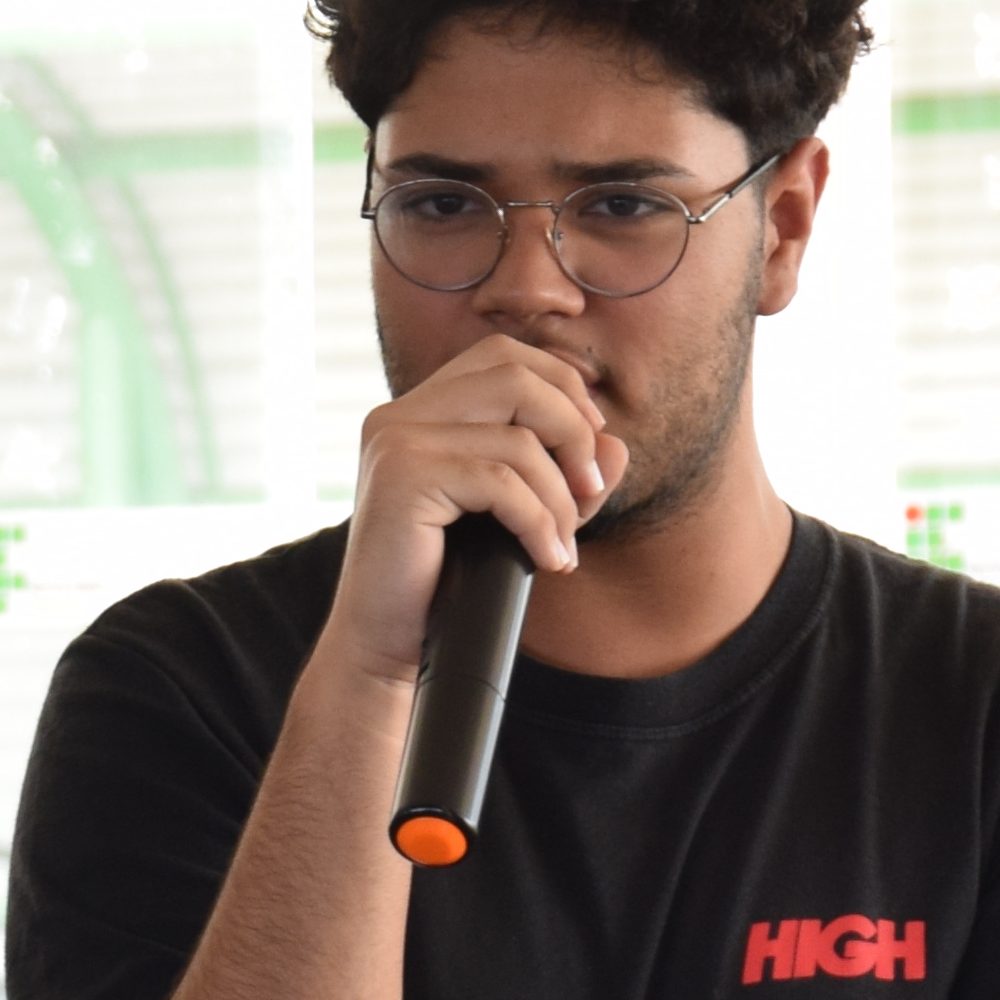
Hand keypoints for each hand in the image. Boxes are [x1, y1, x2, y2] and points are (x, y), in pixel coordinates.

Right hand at [317, 332, 623, 696]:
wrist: (383, 644)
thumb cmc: (445, 582)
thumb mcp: (516, 515)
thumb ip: (565, 474)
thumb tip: (616, 443)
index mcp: (416, 411)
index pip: (503, 356)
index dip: (561, 387)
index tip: (588, 448)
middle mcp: (398, 416)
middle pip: (515, 377)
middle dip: (572, 430)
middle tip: (591, 491)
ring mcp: (395, 442)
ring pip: (518, 438)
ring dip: (560, 497)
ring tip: (562, 546)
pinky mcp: (402, 478)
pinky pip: (502, 482)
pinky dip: (540, 523)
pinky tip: (548, 559)